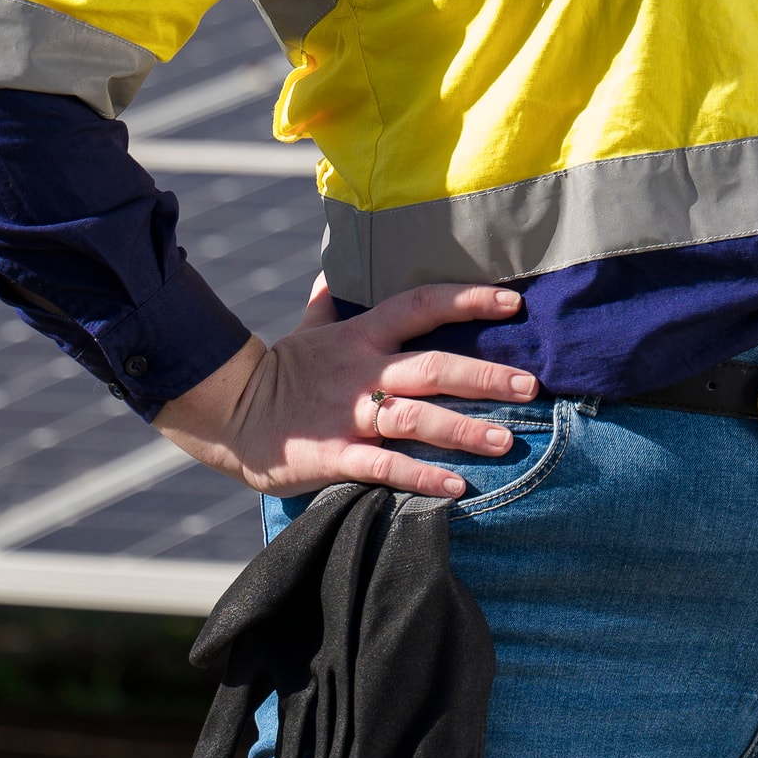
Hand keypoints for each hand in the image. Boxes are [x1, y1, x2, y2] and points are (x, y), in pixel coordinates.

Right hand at [153, 282, 535, 499]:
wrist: (228, 415)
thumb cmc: (279, 372)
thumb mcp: (305, 329)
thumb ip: (326, 302)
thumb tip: (329, 269)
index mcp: (359, 336)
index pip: (421, 305)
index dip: (467, 299)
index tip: (513, 302)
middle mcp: (361, 372)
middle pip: (432, 367)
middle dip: (484, 375)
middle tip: (529, 384)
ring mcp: (348, 415)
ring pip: (416, 418)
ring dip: (464, 430)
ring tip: (508, 440)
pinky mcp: (333, 456)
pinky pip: (384, 468)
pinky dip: (421, 478)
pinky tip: (456, 488)